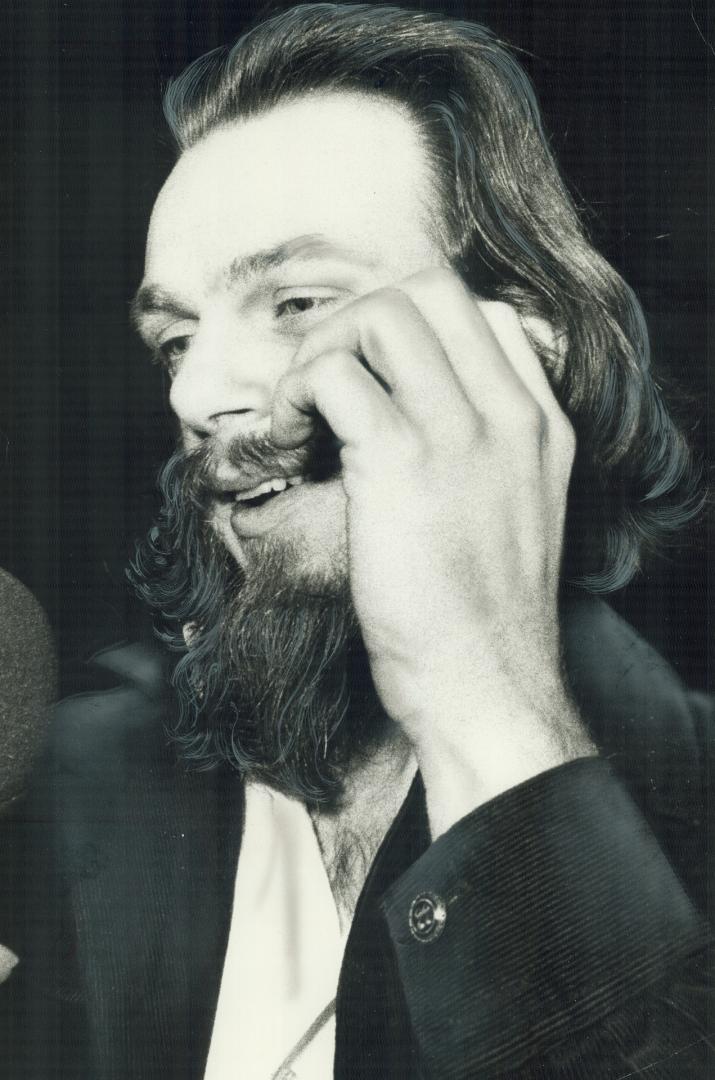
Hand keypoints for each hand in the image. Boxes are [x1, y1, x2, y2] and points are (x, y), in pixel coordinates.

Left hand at [272, 269, 595, 834]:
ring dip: (322, 350)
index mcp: (541, 427)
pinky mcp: (402, 460)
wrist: (486, 688)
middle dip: (358, 321)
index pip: (484, 315)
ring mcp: (462, 432)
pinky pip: (334, 375)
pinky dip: (296, 394)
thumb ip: (476, 456)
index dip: (410, 329)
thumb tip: (390, 414)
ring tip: (302, 415)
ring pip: (380, 315)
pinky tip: (288, 443)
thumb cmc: (479, 621)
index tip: (369, 380)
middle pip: (430, 290)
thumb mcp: (508, 520)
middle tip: (324, 383)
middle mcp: (509, 415)